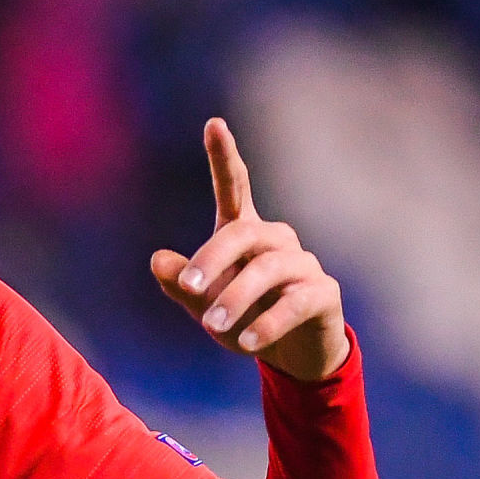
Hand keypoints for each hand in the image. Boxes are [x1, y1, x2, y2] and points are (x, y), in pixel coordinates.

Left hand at [150, 118, 348, 381]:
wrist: (291, 354)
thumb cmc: (243, 318)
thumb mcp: (203, 305)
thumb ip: (181, 284)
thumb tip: (157, 260)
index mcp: (244, 233)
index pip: (235, 186)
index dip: (224, 156)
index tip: (214, 123)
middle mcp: (276, 240)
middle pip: (243, 234)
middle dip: (212, 259)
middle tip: (189, 287)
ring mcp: (302, 265)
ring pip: (268, 269)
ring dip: (236, 298)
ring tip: (213, 326)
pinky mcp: (323, 293)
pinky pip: (295, 302)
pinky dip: (267, 323)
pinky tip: (247, 342)